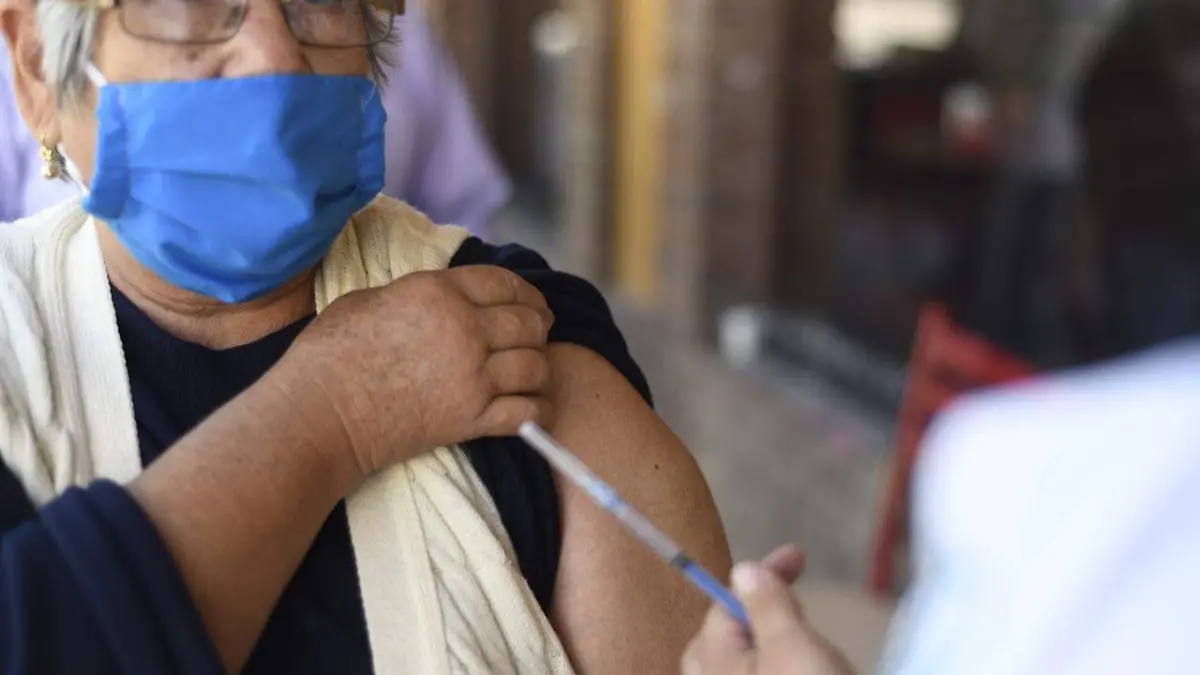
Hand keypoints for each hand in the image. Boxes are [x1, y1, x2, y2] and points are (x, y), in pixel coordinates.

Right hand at [280, 265, 554, 477]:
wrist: (318, 415)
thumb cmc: (329, 355)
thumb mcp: (369, 300)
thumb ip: (417, 294)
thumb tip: (440, 301)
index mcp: (439, 292)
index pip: (504, 283)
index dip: (525, 292)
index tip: (532, 303)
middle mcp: (465, 330)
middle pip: (528, 322)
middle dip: (537, 327)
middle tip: (536, 336)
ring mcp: (473, 377)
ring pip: (536, 366)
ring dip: (539, 367)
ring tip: (532, 371)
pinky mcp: (471, 420)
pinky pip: (527, 412)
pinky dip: (536, 409)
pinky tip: (532, 406)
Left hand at [682, 545, 855, 674]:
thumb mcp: (792, 646)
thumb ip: (766, 606)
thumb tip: (743, 569)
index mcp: (713, 659)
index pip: (724, 603)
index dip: (761, 575)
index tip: (797, 554)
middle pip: (723, 635)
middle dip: (756, 609)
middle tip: (797, 597)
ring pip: (743, 658)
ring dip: (768, 637)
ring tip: (809, 637)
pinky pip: (758, 673)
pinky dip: (776, 662)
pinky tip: (806, 663)